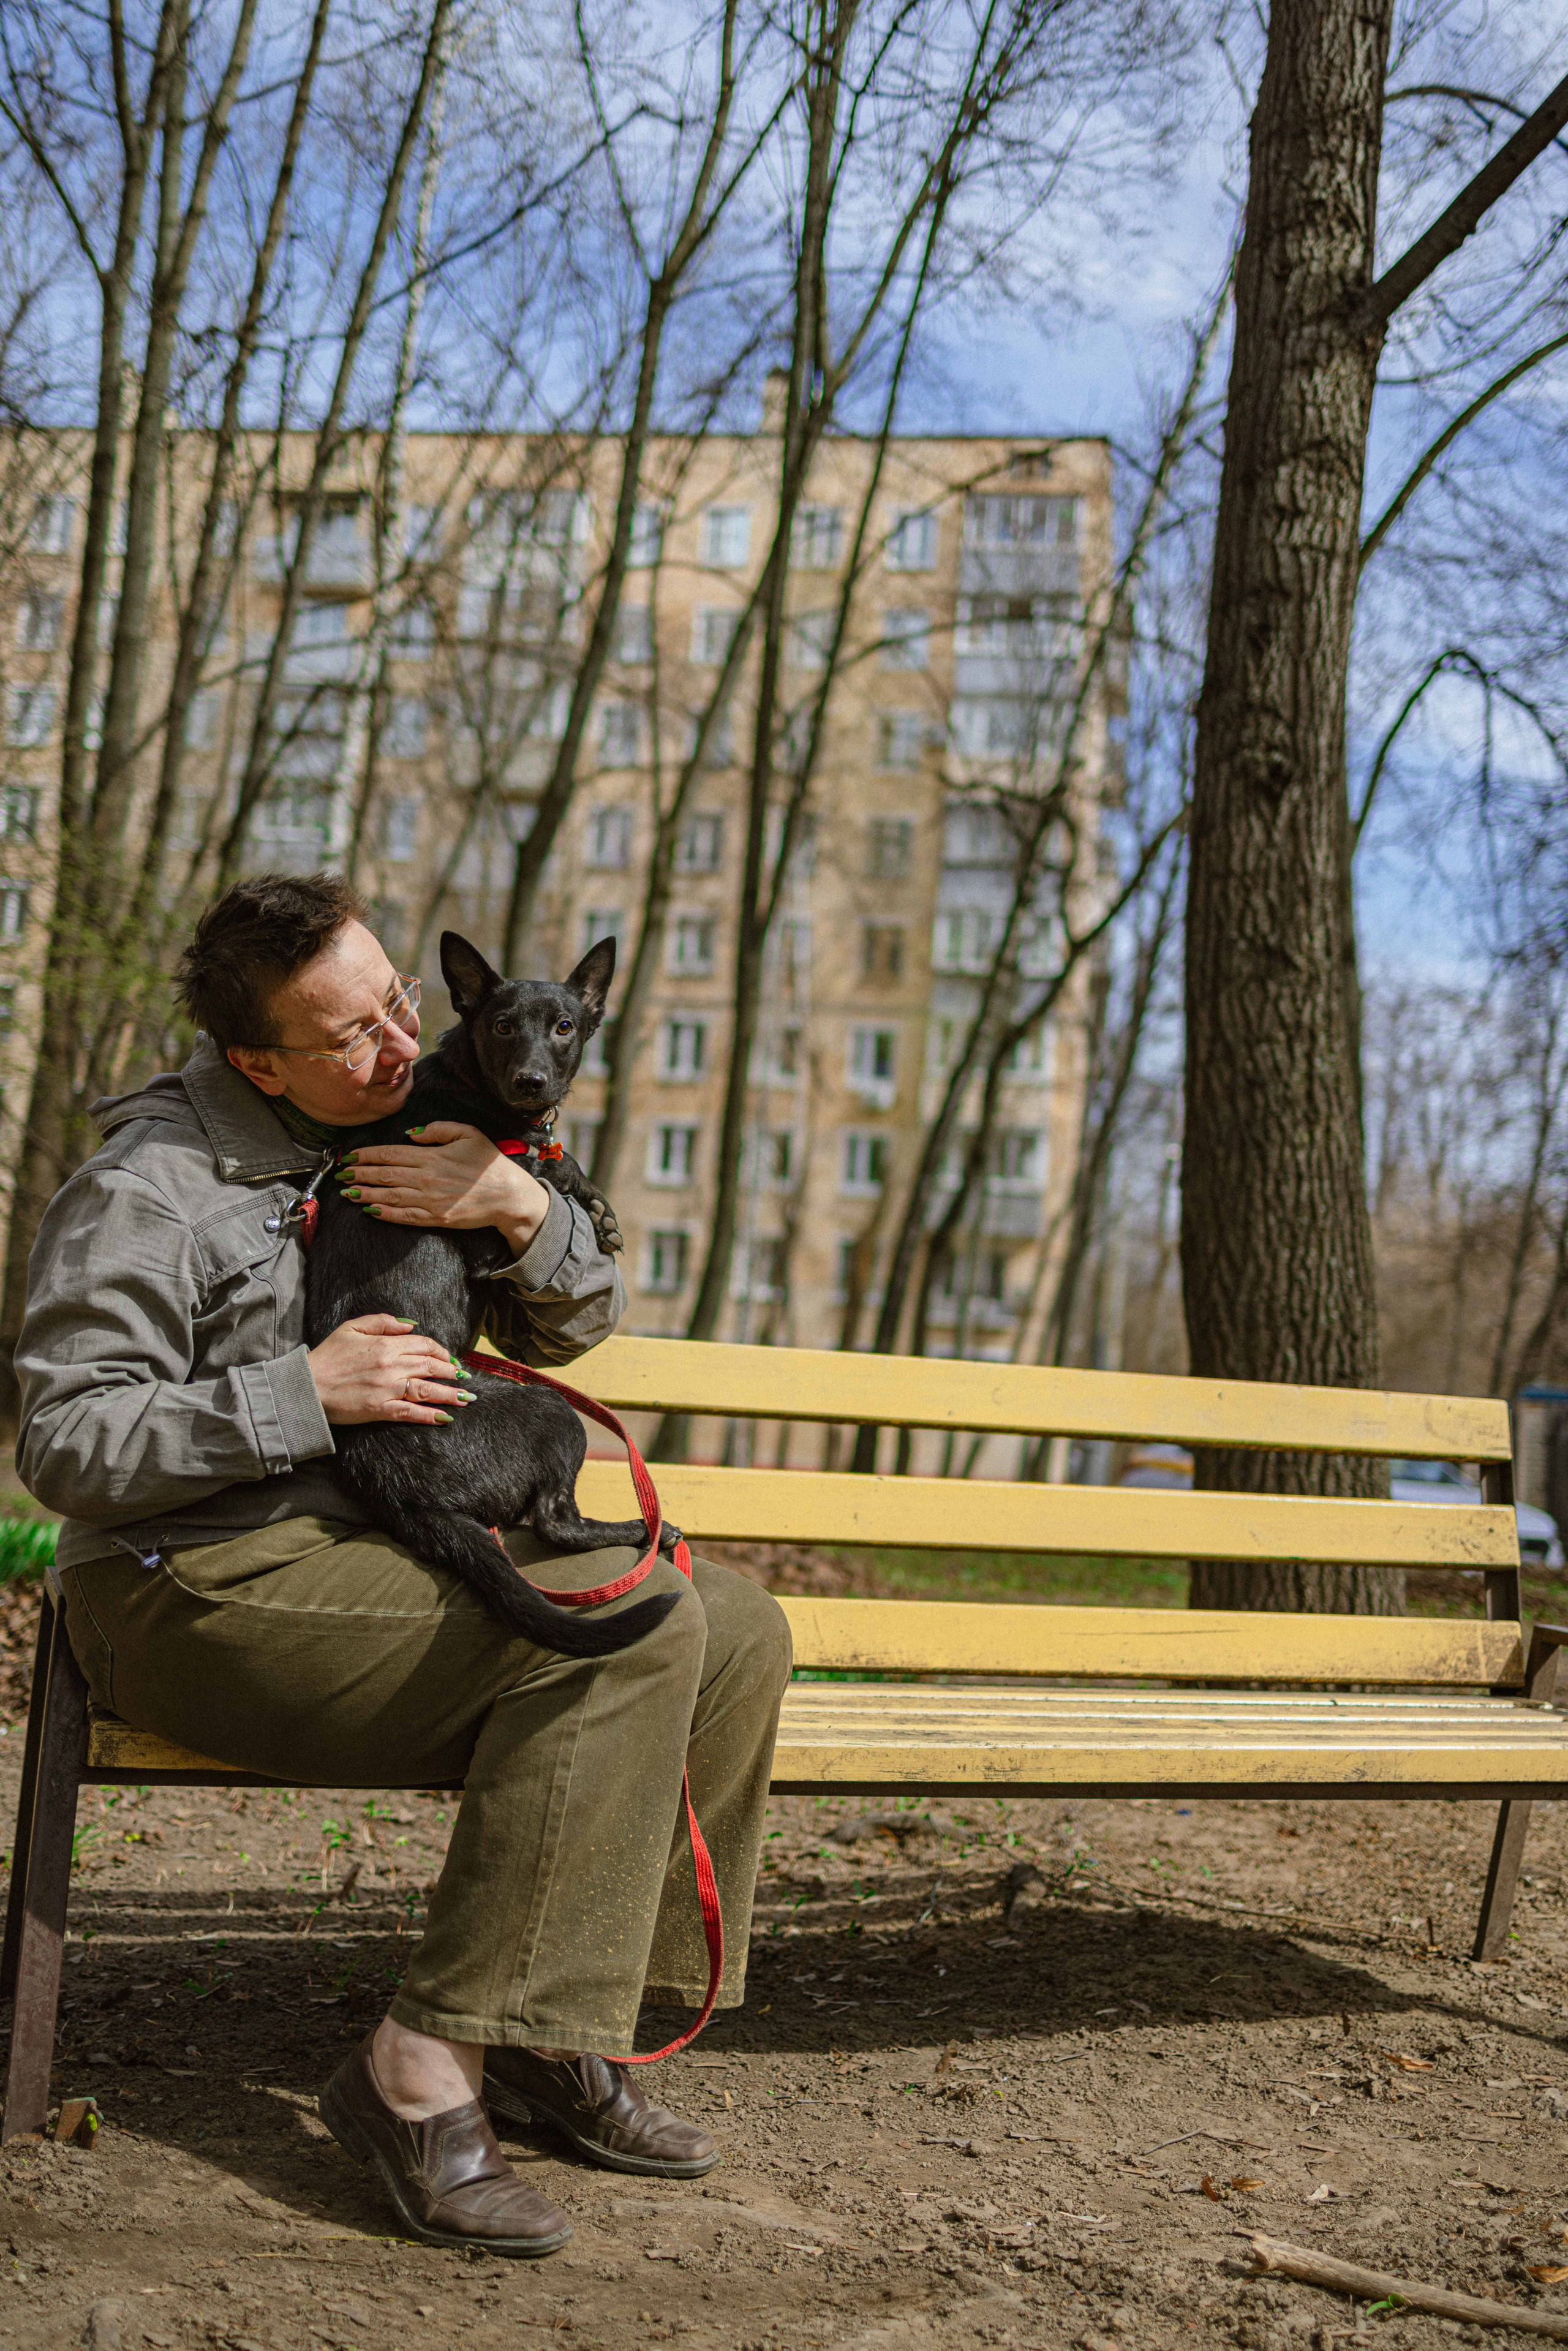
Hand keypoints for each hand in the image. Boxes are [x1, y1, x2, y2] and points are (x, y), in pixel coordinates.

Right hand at [308, 1313, 475, 1426]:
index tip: (449, 1358)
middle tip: (463, 1377)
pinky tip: (445, 1418)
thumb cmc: (327, 1356)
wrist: (306, 1386)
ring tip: (466, 1398)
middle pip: (431, 1366)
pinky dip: (430, 1415)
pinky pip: (411, 1413)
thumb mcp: (352, 1328)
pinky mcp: (380, 1410)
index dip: (441, 1351)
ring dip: (450, 1394)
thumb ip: (382, 1323)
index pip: (424, 1345)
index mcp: (385, 1345)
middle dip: (450, 1372)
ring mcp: (387, 1389)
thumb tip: (410, 1325)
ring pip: (427, 1390)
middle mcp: (391, 1366)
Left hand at [336, 1121, 549, 1256]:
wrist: (508, 1196)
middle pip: (384, 1174)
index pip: (390, 1153)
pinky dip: (385, 1213)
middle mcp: (426, 1177)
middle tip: (341, 1175)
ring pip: (388, 1195)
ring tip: (347, 1193)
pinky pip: (404, 1216)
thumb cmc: (489, 1163)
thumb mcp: (468, 1133)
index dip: (366, 1155)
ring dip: (365, 1194)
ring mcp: (429, 1200)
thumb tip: (410, 1133)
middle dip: (359, 1174)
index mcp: (432, 1155)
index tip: (350, 1156)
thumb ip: (438, 1129)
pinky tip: (370, 1211)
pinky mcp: (435, 1217)